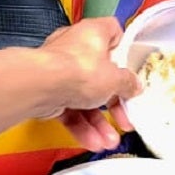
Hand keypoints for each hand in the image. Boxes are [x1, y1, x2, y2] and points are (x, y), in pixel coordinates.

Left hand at [36, 17, 140, 151]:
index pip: (113, 33)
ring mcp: (59, 71)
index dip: (123, 51)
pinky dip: (81, 126)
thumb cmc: (75, 69)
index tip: (131, 70)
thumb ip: (127, 83)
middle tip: (124, 116)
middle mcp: (74, 49)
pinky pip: (69, 110)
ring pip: (84, 98)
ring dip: (98, 122)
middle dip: (113, 102)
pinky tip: (92, 140)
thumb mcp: (115, 79)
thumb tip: (134, 85)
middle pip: (100, 75)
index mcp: (93, 34)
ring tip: (109, 139)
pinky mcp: (48, 92)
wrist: (40, 86)